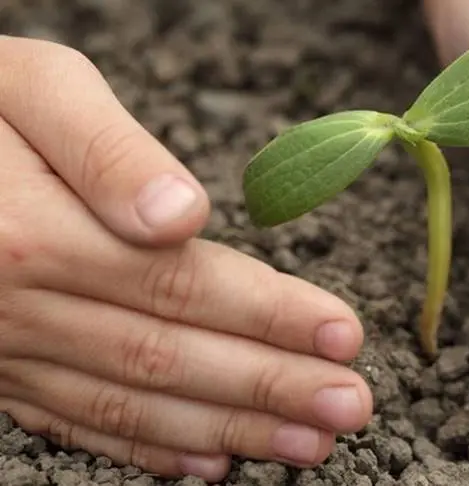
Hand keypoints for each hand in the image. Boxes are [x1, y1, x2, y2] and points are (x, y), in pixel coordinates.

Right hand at [0, 36, 371, 481]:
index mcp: (36, 237)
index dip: (271, 315)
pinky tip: (211, 464)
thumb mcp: (32, 88)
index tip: (345, 335)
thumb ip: (106, 151)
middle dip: (271, 387)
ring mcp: (7, 351)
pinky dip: (150, 451)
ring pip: (135, 405)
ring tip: (309, 445)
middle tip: (351, 408)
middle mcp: (21, 309)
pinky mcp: (0, 373)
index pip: (182, 286)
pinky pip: (78, 423)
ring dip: (230, 430)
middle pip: (171, 358)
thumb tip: (181, 214)